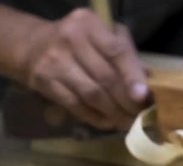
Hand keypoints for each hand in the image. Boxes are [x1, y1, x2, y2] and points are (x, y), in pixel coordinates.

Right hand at [21, 8, 147, 130]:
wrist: (34, 45)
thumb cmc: (81, 41)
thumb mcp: (105, 35)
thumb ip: (126, 55)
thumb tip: (148, 82)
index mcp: (89, 24)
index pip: (116, 52)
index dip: (132, 76)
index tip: (144, 97)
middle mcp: (70, 40)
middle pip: (105, 77)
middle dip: (127, 101)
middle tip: (142, 116)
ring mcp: (54, 62)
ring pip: (91, 95)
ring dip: (114, 113)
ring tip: (129, 123)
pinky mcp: (43, 82)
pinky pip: (75, 105)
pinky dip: (95, 117)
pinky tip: (109, 122)